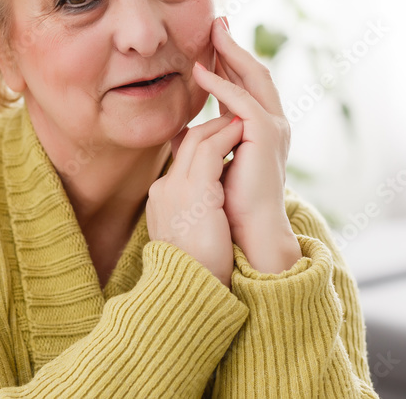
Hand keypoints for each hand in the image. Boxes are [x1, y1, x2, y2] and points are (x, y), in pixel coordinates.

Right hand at [146, 112, 242, 288]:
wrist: (188, 290)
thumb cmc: (195, 271)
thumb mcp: (187, 237)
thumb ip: (194, 215)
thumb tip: (210, 209)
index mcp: (161, 200)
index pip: (180, 159)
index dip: (202, 142)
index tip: (223, 134)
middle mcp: (165, 189)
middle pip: (186, 143)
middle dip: (212, 126)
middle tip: (234, 116)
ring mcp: (176, 188)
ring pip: (198, 140)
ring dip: (222, 126)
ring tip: (242, 119)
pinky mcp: (195, 191)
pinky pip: (212, 150)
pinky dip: (227, 137)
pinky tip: (243, 131)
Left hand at [188, 16, 301, 273]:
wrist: (247, 232)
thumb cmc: (229, 204)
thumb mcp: (213, 162)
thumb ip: (203, 141)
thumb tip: (180, 130)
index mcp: (260, 129)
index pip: (245, 84)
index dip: (230, 59)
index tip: (213, 38)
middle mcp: (272, 123)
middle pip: (253, 73)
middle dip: (235, 46)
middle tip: (217, 21)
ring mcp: (273, 128)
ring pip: (254, 79)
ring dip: (232, 53)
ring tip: (212, 32)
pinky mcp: (265, 136)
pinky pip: (243, 102)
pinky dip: (222, 84)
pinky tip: (202, 71)